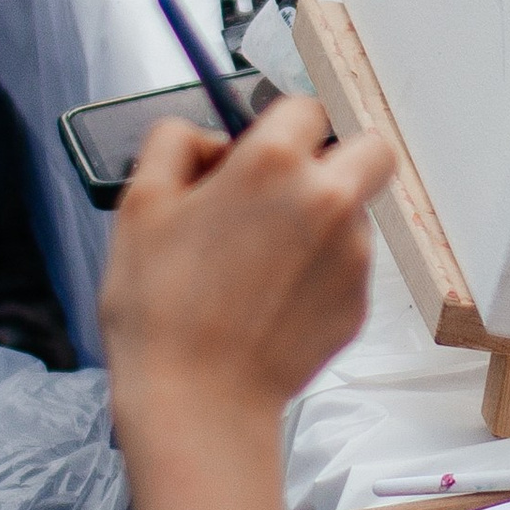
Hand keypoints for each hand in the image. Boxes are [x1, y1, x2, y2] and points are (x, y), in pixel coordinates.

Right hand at [101, 97, 391, 509]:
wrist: (197, 402)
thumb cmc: (160, 307)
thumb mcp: (138, 205)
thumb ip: (173, 145)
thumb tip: (208, 139)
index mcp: (274, 164)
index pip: (304, 106)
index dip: (275, 125)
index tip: (254, 153)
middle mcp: (329, 199)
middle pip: (370, 147)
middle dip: (338, 156)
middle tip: (290, 188)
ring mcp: (353, 255)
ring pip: (358, 210)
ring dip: (324, 218)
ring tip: (263, 262)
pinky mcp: (359, 303)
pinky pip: (350, 266)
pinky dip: (321, 271)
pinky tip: (272, 300)